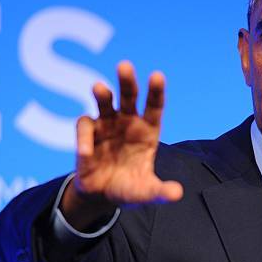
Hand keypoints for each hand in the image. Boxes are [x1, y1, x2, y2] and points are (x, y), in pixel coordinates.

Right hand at [61, 61, 182, 228]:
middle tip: (125, 65)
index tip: (157, 76)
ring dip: (103, 95)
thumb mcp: (147, 192)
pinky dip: (85, 138)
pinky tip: (87, 153)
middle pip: (129, 97)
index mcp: (148, 132)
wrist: (103, 195)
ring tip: (99, 87)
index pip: (154, 107)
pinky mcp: (88, 134)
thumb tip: (177, 194)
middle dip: (127, 82)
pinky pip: (85, 128)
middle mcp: (128, 123)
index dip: (156, 92)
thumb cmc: (130, 188)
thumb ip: (161, 191)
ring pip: (105, 103)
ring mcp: (107, 126)